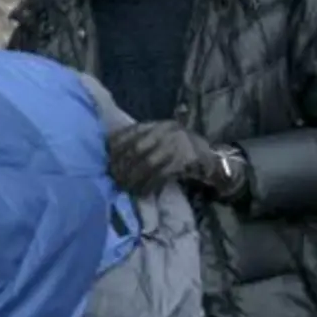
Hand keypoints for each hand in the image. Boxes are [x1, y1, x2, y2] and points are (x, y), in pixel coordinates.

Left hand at [106, 121, 240, 196]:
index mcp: (160, 125)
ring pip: (148, 162)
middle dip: (122, 163)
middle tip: (112, 176)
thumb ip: (142, 142)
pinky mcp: (185, 161)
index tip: (105, 156)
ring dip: (134, 177)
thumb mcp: (163, 140)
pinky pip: (162, 175)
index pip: (132, 131)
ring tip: (124, 186)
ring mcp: (177, 145)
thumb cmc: (181, 151)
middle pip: (137, 147)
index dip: (116, 144)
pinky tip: (141, 192)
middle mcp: (168, 131)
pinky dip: (150, 184)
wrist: (211, 158)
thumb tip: (112, 153)